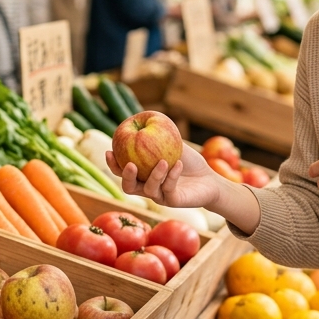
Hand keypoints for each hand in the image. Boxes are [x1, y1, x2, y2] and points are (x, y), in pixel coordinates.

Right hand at [107, 143, 222, 210]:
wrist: (210, 179)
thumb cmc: (189, 161)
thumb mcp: (173, 144)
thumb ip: (157, 134)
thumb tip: (140, 117)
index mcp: (142, 175)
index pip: (122, 171)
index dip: (113, 164)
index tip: (109, 151)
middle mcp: (147, 188)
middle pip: (128, 187)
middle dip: (126, 176)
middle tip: (130, 165)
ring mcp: (159, 196)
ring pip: (149, 189)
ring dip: (154, 175)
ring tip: (163, 161)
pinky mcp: (173, 201)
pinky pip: (168, 189)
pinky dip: (172, 176)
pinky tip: (178, 164)